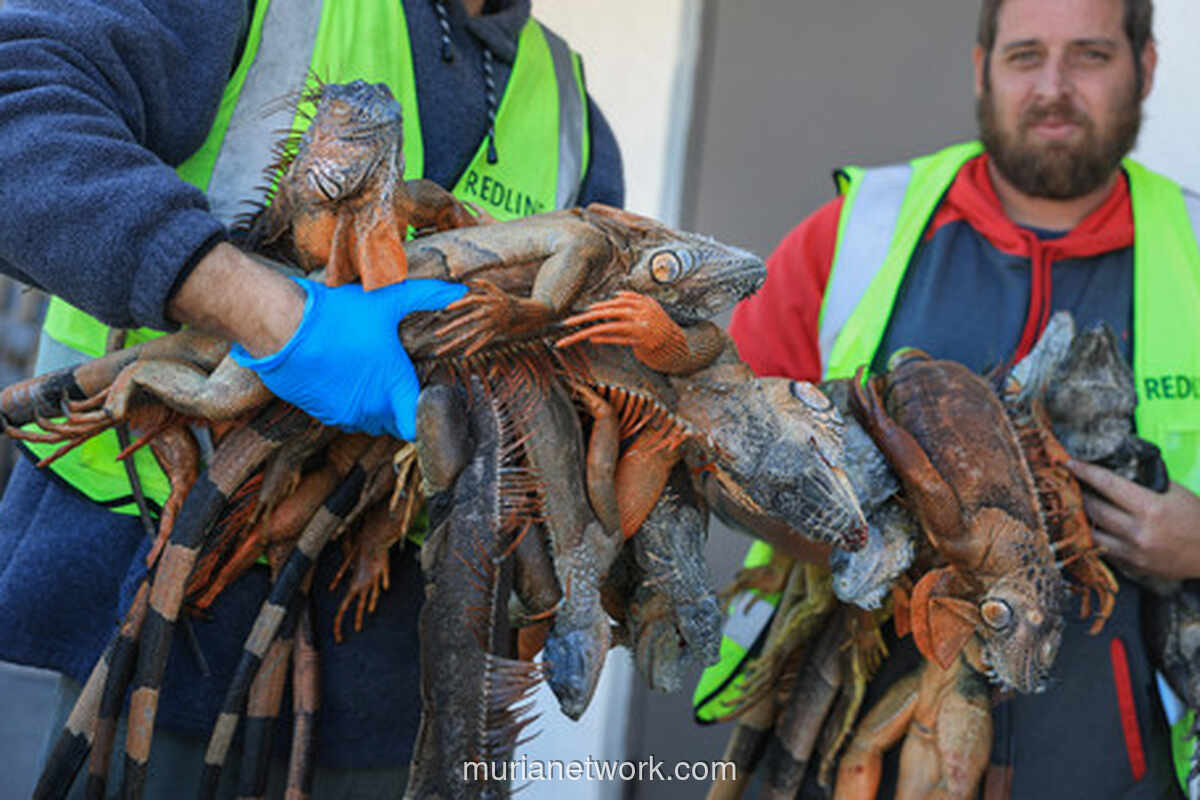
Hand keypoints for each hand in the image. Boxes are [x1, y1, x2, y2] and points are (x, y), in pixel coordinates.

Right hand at [231, 277, 465, 438]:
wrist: (283, 326)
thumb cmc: (339, 315)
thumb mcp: (388, 300)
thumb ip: (427, 296)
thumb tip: (461, 290)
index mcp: (393, 387)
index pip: (416, 426)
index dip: (422, 415)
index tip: (423, 399)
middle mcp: (371, 409)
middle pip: (394, 425)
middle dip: (399, 409)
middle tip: (397, 384)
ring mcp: (344, 414)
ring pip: (368, 424)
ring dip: (373, 409)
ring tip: (372, 380)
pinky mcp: (321, 413)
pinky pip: (344, 419)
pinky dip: (349, 407)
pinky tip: (346, 380)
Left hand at [1066, 459, 1199, 579]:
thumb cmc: (1195, 517)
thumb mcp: (1174, 492)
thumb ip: (1143, 482)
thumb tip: (1112, 470)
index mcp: (1150, 507)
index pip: (1107, 484)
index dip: (1085, 472)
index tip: (1070, 464)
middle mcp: (1138, 531)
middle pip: (1093, 508)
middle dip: (1079, 493)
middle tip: (1071, 484)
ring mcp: (1134, 552)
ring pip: (1092, 532)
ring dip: (1084, 517)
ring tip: (1079, 506)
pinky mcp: (1133, 566)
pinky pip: (1104, 550)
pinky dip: (1097, 536)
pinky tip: (1094, 526)